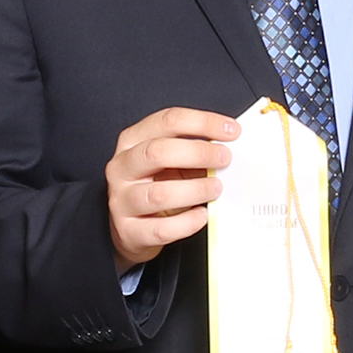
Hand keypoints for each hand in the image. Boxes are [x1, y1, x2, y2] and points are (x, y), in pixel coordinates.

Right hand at [107, 107, 239, 268]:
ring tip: (216, 188)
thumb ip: (191, 151)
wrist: (131, 228)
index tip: (231, 131)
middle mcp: (121, 167)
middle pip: (158, 152)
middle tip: (224, 159)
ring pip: (160, 194)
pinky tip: (202, 215)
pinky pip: (162, 229)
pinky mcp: (128, 231)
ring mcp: (121, 200)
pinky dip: (188, 222)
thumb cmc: (155, 187)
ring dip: (195, 190)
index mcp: (132, 141)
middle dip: (198, 153)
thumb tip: (227, 146)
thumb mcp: (168, 162)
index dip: (203, 123)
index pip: (167, 121)